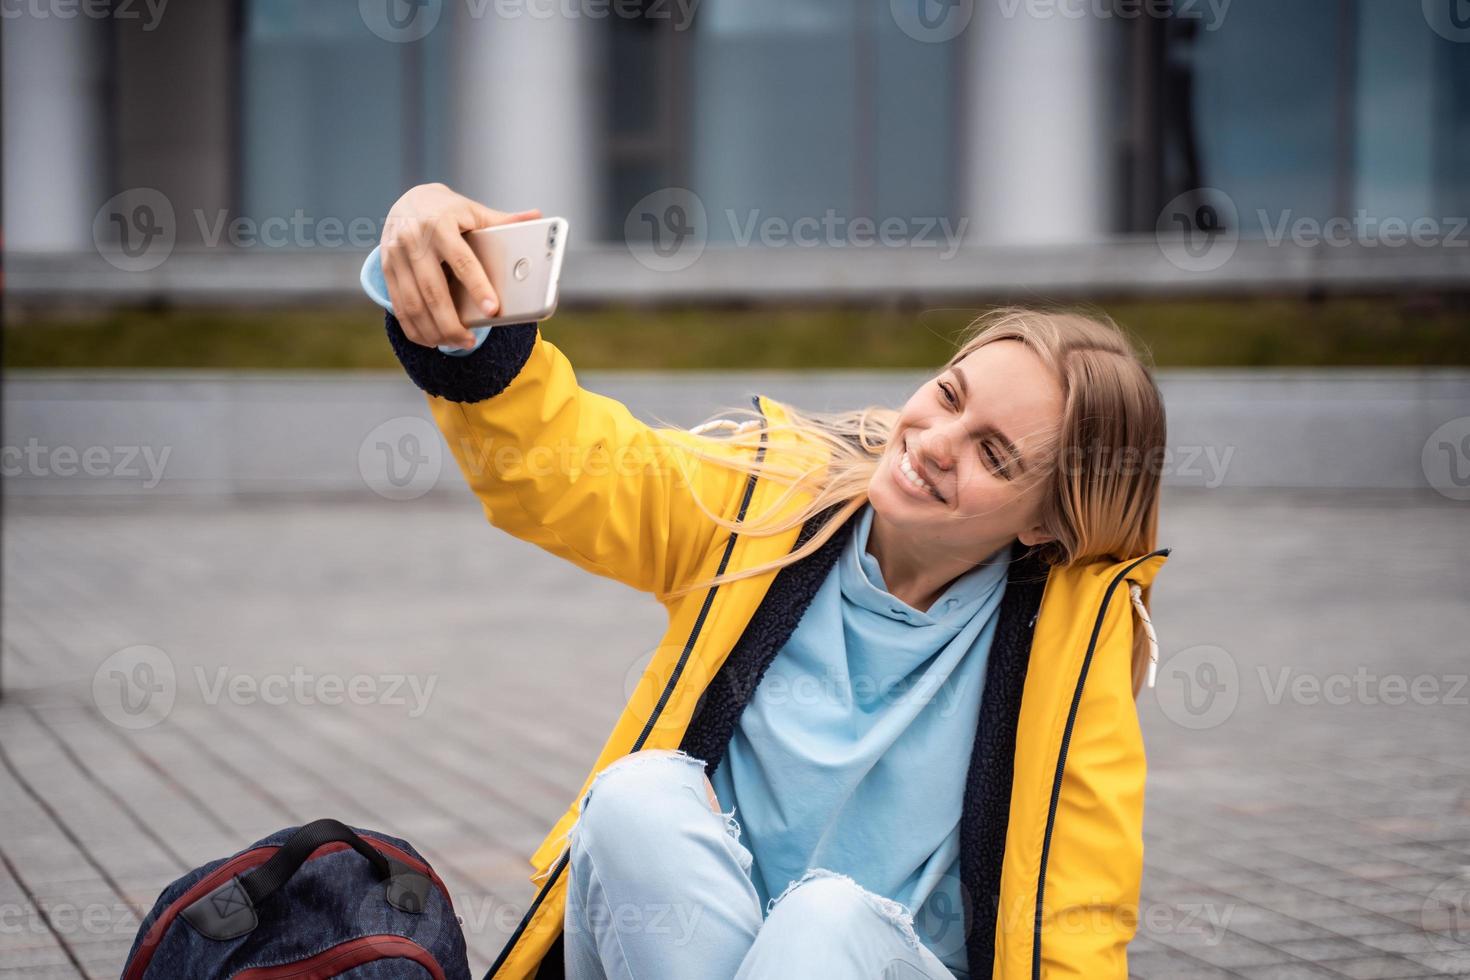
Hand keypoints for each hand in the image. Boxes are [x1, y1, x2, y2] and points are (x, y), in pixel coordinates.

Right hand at [380, 182, 540, 348]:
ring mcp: (395, 255)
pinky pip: (398, 305)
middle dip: (451, 322)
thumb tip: (537, 217)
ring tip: (455, 343)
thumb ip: (503, 221)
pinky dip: (413, 327)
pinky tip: (430, 339)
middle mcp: (414, 239)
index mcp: (440, 223)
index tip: (492, 310)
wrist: (409, 201)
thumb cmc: (449, 211)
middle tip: (470, 342)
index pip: (462, 260)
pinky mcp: (386, 268)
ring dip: (433, 330)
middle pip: (433, 290)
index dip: (478, 286)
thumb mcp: (474, 211)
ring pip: (412, 303)